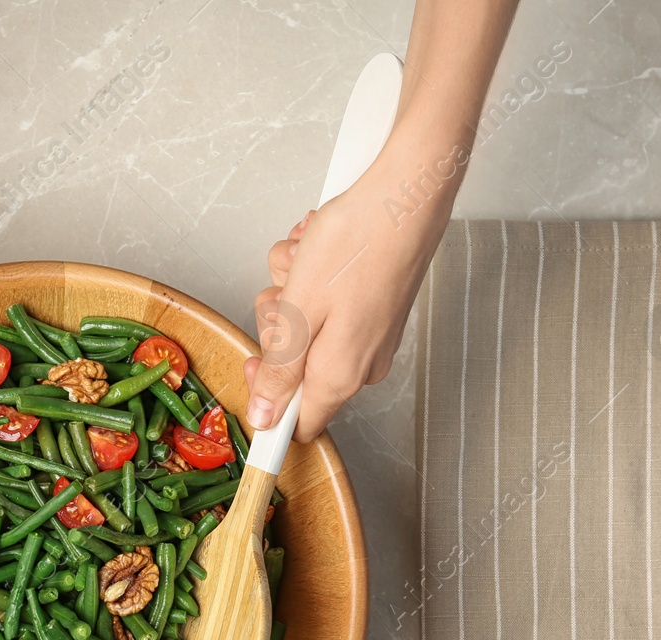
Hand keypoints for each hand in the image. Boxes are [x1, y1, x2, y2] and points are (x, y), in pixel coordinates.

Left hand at [246, 149, 448, 442]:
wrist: (407, 195)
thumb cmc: (358, 245)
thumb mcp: (300, 312)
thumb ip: (281, 371)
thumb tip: (265, 418)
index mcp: (339, 375)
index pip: (297, 423)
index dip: (267, 400)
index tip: (254, 362)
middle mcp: (360, 363)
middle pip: (295, 366)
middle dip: (278, 322)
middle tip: (286, 288)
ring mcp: (369, 334)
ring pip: (306, 325)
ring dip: (293, 288)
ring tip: (308, 257)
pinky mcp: (373, 307)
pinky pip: (327, 302)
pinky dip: (316, 274)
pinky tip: (322, 248)